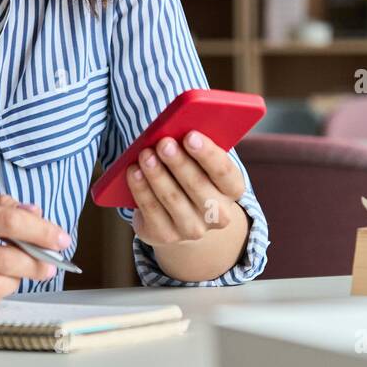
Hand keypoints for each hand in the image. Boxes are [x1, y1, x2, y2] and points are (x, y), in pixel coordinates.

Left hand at [126, 130, 245, 247]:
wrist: (181, 217)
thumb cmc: (192, 176)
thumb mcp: (200, 163)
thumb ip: (194, 148)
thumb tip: (174, 131)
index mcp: (232, 189)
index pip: (224, 171)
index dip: (207, 154)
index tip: (190, 135)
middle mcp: (218, 214)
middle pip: (197, 185)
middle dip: (178, 162)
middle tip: (163, 143)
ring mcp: (193, 229)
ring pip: (172, 198)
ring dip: (156, 174)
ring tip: (145, 154)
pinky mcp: (166, 235)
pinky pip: (151, 210)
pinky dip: (141, 189)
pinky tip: (134, 172)